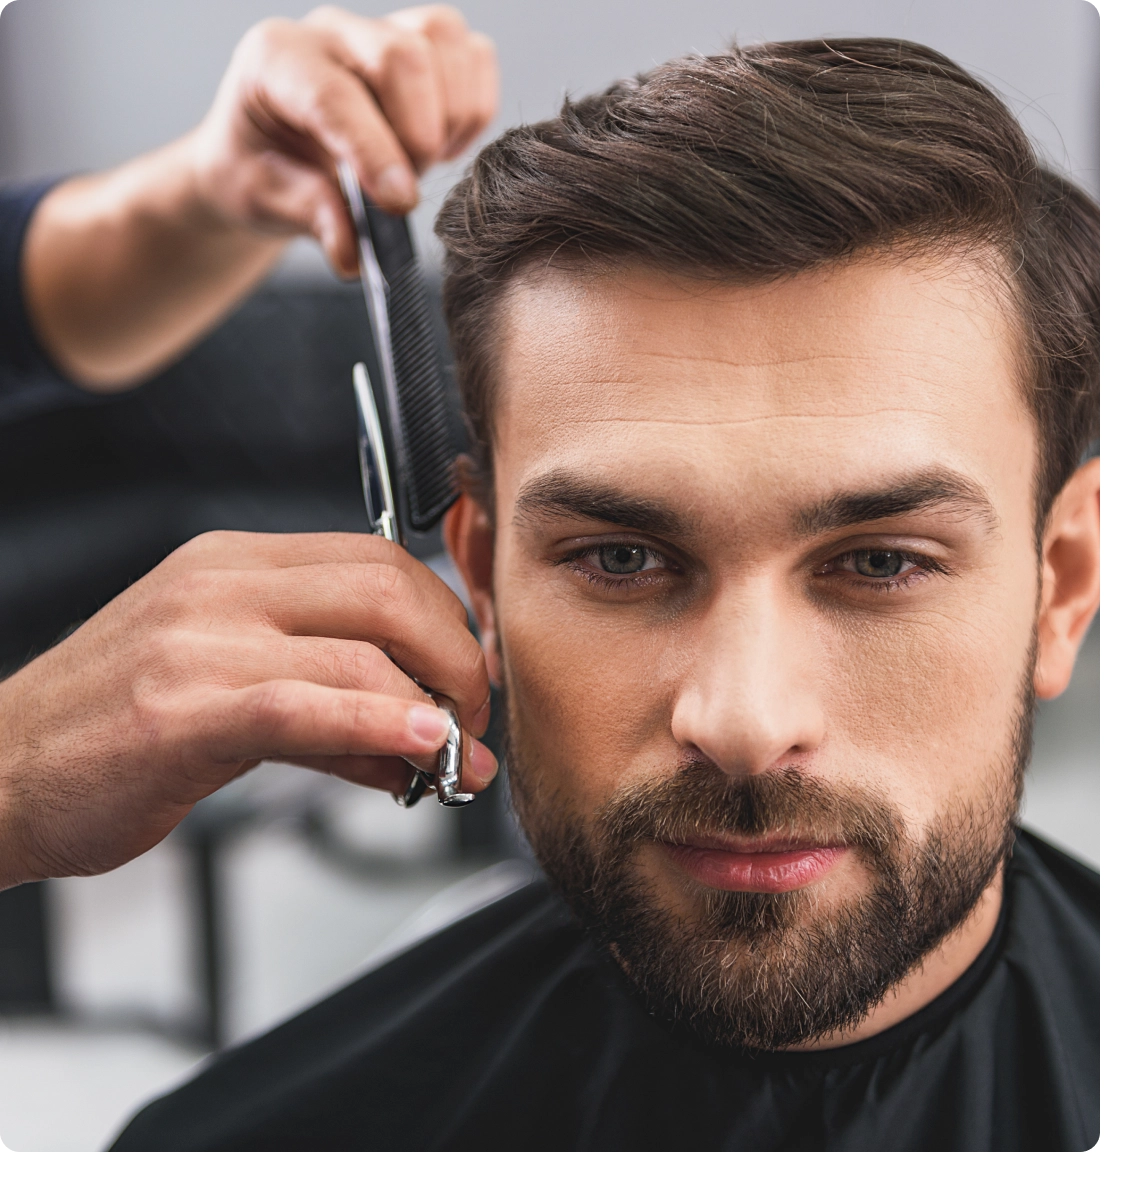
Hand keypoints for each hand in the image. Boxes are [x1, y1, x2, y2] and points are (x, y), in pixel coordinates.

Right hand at [0, 531, 495, 887]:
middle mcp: (221, 585)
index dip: (448, 616)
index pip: (379, 560)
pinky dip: (377, 725)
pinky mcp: (178, 710)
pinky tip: (418, 747)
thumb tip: (419, 743)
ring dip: (433, 707)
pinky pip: (304, 705)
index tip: (471, 671)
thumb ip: (330, 715)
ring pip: (360, 648)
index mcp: (234, 565)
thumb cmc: (110, 731)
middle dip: (457, 655)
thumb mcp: (227, 696)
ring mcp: (197, 640)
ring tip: (455, 759)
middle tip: (474, 715)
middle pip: (389, 588)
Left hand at [187, 4, 498, 274]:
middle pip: (402, 56)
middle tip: (402, 192)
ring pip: (444, 44)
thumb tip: (352, 253)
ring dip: (449, 120)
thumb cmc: (264, 171)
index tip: (400, 204)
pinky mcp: (424, 41)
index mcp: (278, 61)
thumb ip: (311, 216)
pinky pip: (474, 57)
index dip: (374, 152)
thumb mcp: (266, 200)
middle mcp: (332, 33)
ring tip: (418, 164)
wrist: (276, 153)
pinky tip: (442, 144)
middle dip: (418, 136)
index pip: (335, 96)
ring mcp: (382, 29)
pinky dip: (472, 108)